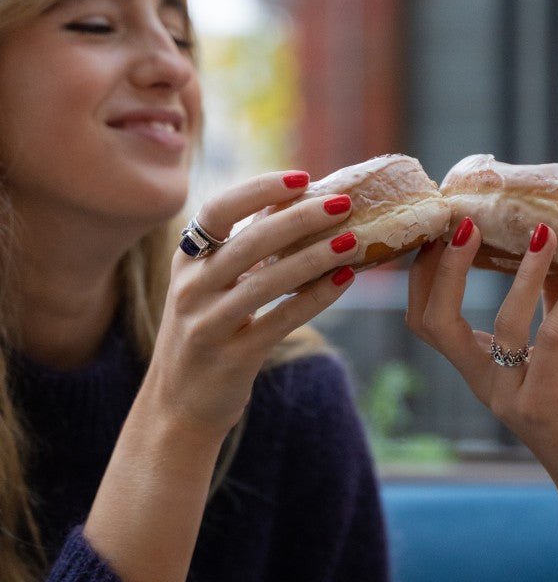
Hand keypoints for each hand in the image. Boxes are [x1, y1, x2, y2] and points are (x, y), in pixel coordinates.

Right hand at [145, 170, 357, 440]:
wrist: (180, 404)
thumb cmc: (207, 332)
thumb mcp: (212, 285)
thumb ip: (246, 245)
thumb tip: (296, 201)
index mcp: (186, 260)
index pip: (218, 210)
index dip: (259, 189)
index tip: (302, 177)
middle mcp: (191, 288)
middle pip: (249, 242)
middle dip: (300, 219)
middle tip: (342, 203)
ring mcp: (208, 324)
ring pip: (267, 282)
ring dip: (314, 257)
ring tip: (352, 240)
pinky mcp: (231, 357)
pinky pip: (280, 321)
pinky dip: (315, 298)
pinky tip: (344, 280)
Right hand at [407, 218, 557, 508]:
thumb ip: (550, 307)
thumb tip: (552, 252)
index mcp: (477, 368)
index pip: (426, 318)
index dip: (424, 273)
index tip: (443, 225)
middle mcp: (482, 383)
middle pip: (436, 322)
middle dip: (445, 269)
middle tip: (468, 221)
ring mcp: (509, 397)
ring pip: (503, 326)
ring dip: (524, 274)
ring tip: (545, 234)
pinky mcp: (544, 407)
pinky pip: (552, 343)